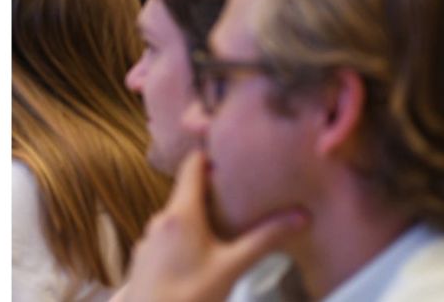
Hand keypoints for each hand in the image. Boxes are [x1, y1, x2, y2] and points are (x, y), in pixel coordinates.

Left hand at [121, 152, 308, 301]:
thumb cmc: (190, 297)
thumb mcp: (232, 267)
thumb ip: (264, 240)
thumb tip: (300, 216)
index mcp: (181, 213)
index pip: (192, 165)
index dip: (211, 156)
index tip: (232, 155)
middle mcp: (159, 220)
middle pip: (186, 193)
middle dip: (211, 193)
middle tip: (240, 194)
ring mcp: (147, 241)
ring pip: (177, 218)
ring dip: (198, 218)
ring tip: (224, 227)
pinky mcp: (142, 260)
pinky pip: (166, 238)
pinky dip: (184, 239)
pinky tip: (199, 257)